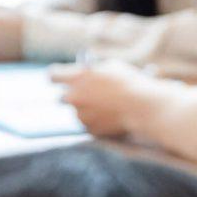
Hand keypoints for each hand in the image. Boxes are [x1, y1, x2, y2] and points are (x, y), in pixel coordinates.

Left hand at [51, 60, 166, 137]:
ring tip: (106, 107)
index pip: (53, 75)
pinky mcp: (90, 129)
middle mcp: (73, 97)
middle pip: (63, 97)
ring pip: (78, 112)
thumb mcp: (111, 67)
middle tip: (83, 95)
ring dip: (87, 109)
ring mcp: (80, 115)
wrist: (143, 106)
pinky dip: (97, 121)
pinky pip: (89, 124)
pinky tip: (111, 117)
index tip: (62, 78)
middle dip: (72, 96)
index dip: (58, 76)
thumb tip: (87, 73)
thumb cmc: (130, 82)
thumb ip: (94, 71)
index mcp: (76, 77)